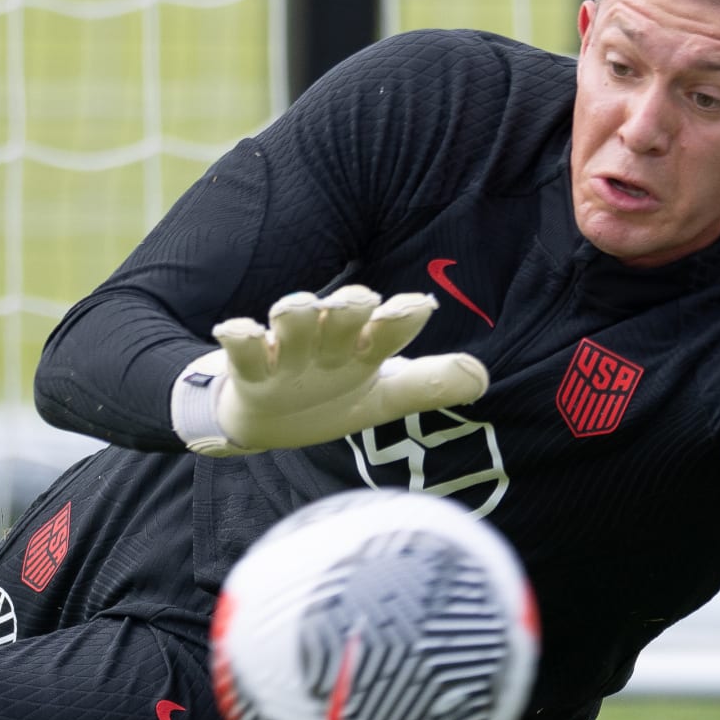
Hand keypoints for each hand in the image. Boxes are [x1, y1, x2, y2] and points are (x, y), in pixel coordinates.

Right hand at [171, 285, 488, 456]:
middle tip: (360, 300)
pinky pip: (243, 348)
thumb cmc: (329, 397)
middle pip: (342, 312)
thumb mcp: (382, 399)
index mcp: (363, 347)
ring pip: (293, 320)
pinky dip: (241, 336)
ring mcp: (288, 351)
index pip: (390, 328)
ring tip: (298, 307)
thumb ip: (428, 386)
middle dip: (350, 305)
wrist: (265, 419)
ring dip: (297, 310)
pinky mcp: (250, 368)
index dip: (403, 318)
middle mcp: (329, 340)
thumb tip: (482, 377)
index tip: (420, 305)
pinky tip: (237, 330)